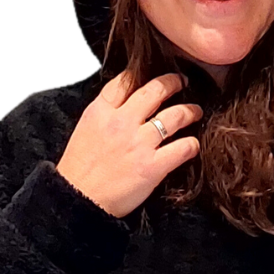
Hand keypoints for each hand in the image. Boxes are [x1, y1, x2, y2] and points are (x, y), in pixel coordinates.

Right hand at [55, 72, 203, 218]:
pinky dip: (192, 145)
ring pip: (175, 116)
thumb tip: (124, 106)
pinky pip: (182, 148)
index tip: (153, 75)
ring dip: (190, 112)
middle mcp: (122, 122)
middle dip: (173, 83)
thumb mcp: (85, 130)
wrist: (78, 200)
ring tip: (195, 112)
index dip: (143, 72)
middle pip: (155, 91)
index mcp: (101, 111)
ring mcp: (139, 144)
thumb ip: (105, 114)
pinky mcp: (152, 166)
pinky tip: (193, 145)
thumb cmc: (79, 172)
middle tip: (182, 83)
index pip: (126, 80)